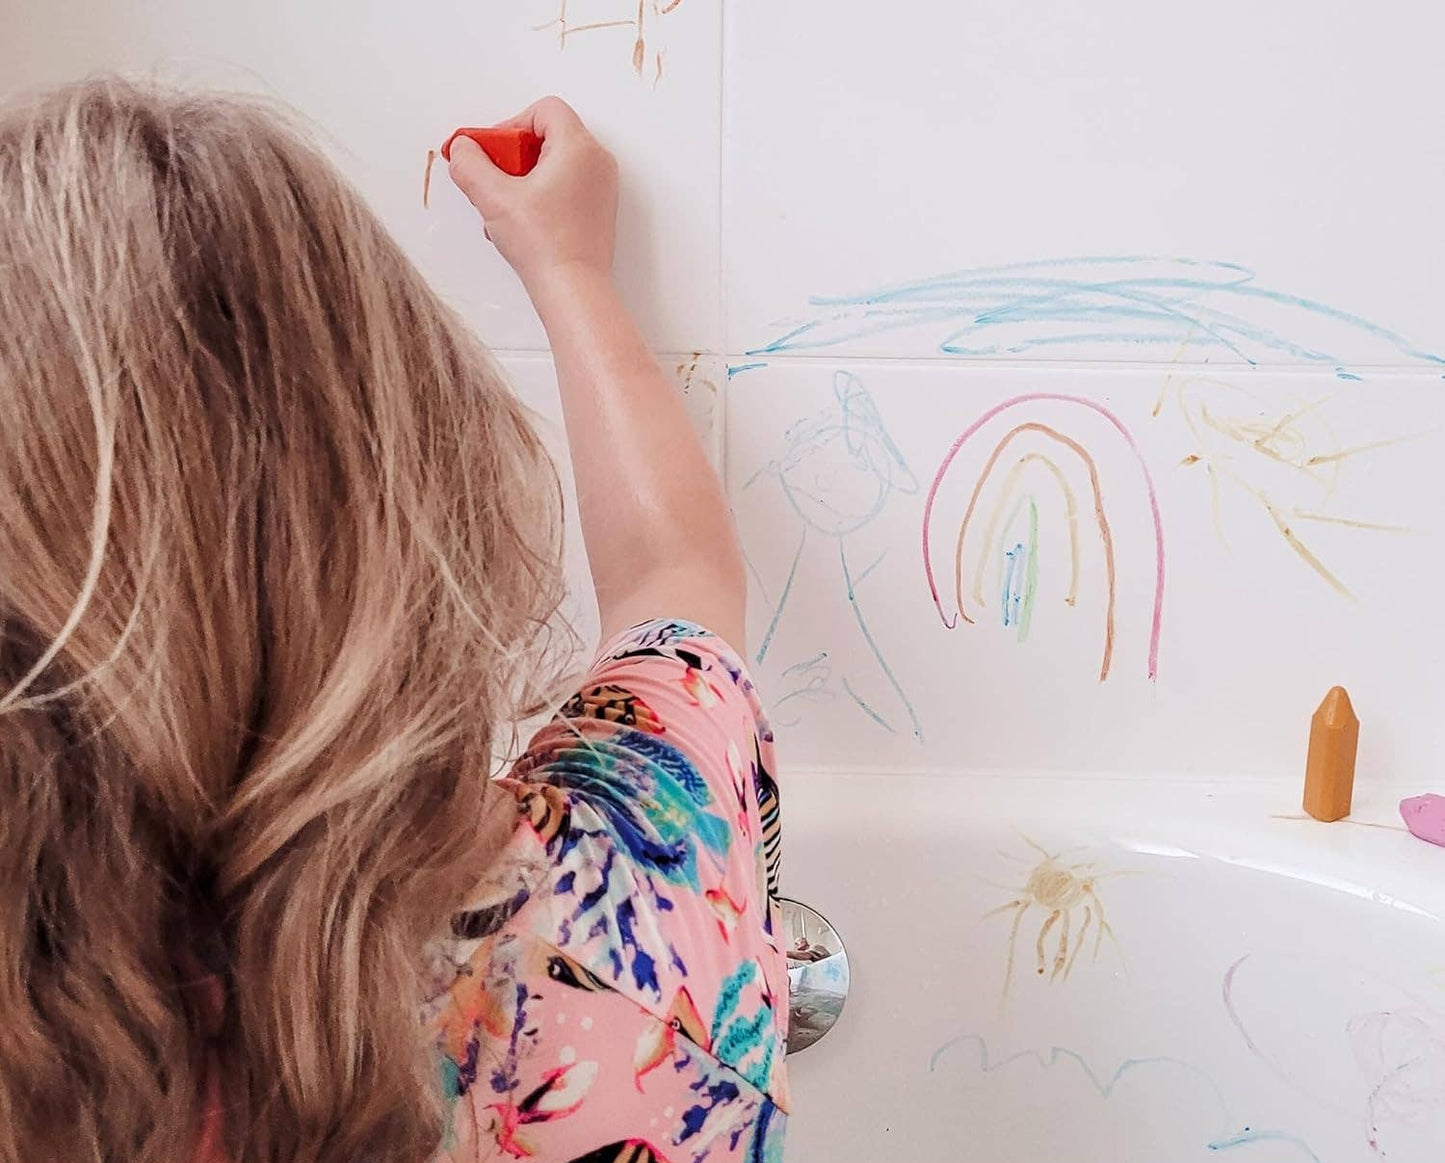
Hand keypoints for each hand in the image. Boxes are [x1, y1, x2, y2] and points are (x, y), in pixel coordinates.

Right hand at [447, 97, 618, 293]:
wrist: (574, 289)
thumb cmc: (544, 245)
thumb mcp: (493, 198)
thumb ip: (470, 164)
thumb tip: (463, 148)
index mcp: (578, 147)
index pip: (544, 110)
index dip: (512, 125)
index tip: (494, 154)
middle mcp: (597, 162)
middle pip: (549, 135)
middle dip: (514, 155)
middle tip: (497, 181)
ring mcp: (602, 187)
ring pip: (555, 163)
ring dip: (523, 179)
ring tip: (507, 209)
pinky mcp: (599, 210)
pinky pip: (565, 186)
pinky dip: (541, 195)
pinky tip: (522, 223)